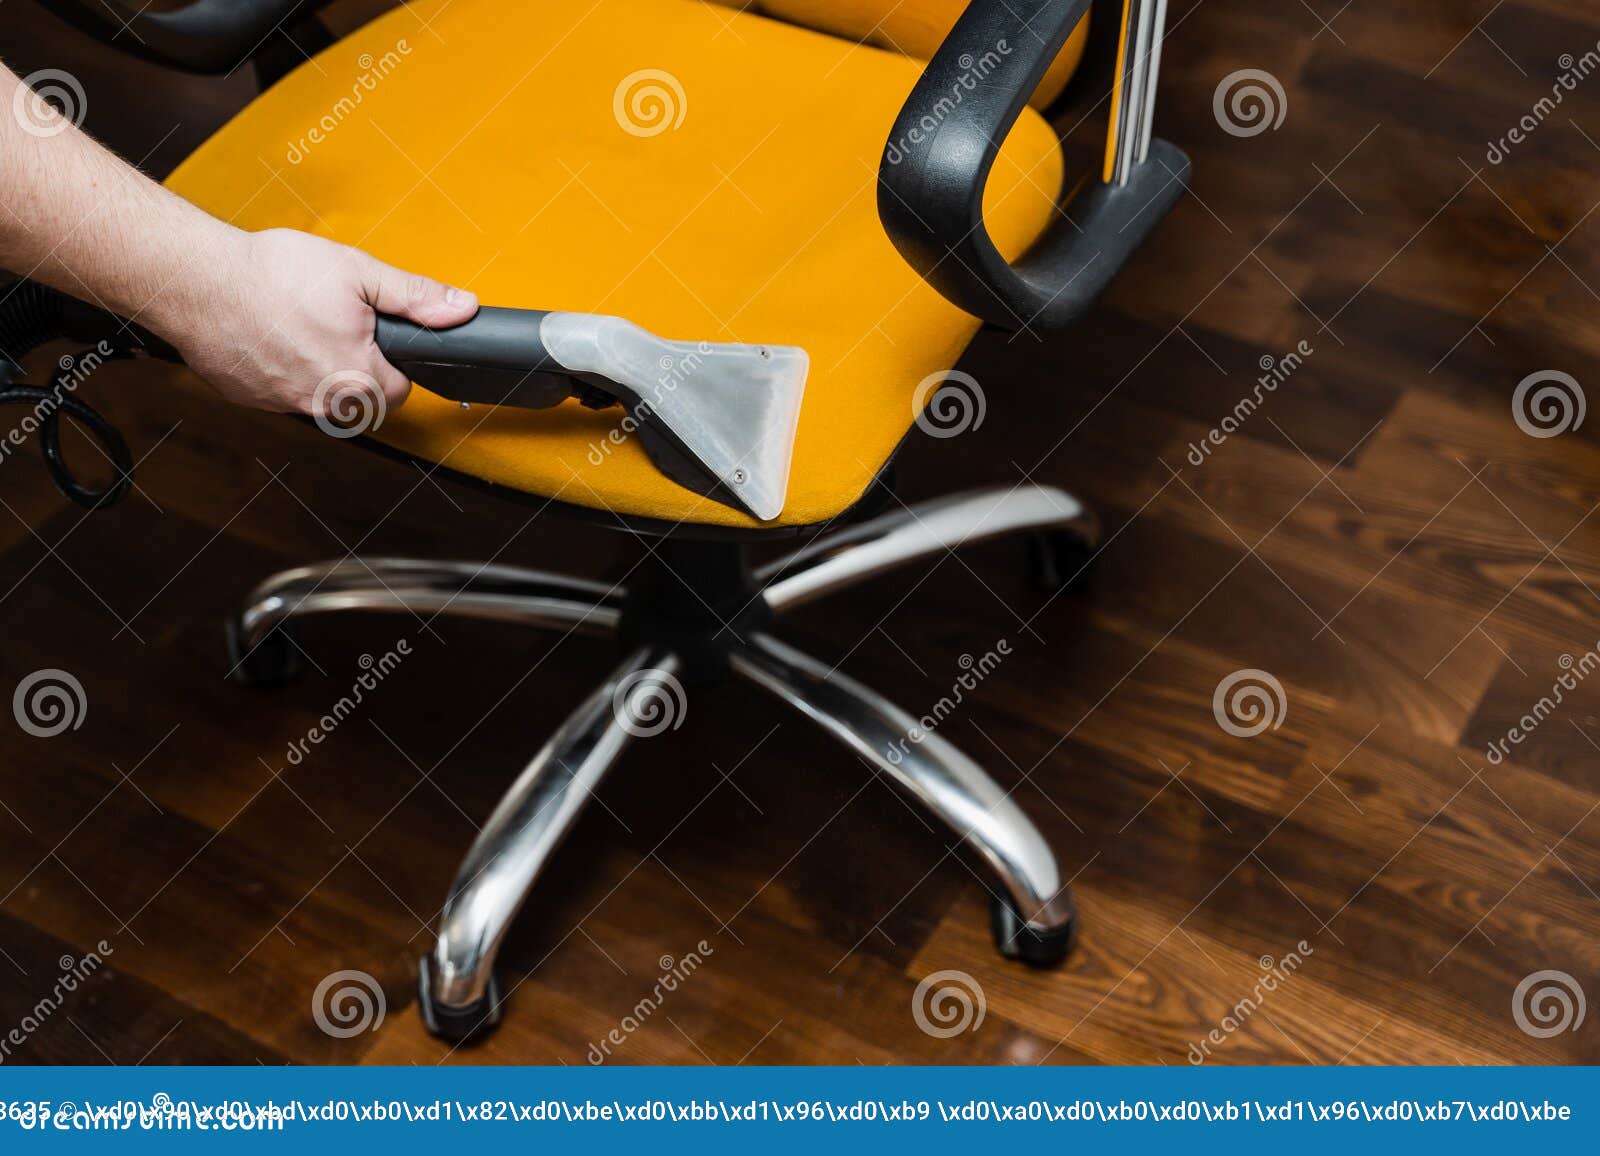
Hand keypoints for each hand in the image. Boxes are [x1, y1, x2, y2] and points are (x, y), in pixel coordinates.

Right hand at [157, 227, 477, 417]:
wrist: (196, 279)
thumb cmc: (272, 273)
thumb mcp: (358, 272)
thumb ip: (415, 296)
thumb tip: (461, 308)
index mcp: (358, 375)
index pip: (400, 391)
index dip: (395, 362)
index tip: (379, 339)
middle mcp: (322, 399)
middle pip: (362, 401)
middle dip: (361, 371)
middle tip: (342, 330)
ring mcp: (283, 403)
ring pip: (321, 400)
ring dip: (322, 373)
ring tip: (304, 329)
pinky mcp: (250, 399)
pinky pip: (282, 394)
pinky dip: (283, 372)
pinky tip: (273, 339)